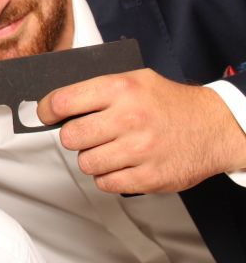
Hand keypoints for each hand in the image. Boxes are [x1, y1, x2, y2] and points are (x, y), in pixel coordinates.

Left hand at [38, 69, 245, 193]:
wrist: (215, 127)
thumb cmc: (169, 103)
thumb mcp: (134, 79)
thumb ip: (96, 90)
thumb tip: (55, 104)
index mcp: (121, 89)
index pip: (63, 102)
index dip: (46, 110)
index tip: (46, 115)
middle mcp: (129, 118)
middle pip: (70, 137)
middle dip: (74, 136)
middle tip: (88, 134)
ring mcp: (140, 150)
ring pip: (86, 163)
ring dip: (92, 158)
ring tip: (110, 148)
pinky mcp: (149, 177)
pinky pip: (105, 183)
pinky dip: (109, 176)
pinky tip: (122, 163)